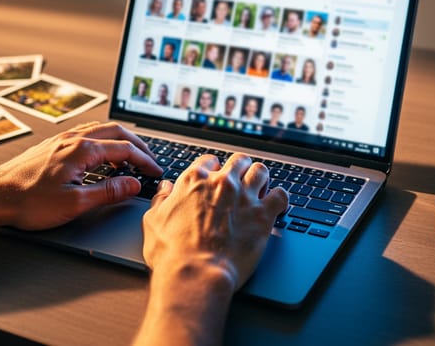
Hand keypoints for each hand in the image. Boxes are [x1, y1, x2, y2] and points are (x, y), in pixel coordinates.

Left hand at [0, 121, 161, 231]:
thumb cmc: (28, 202)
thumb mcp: (75, 203)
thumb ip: (108, 192)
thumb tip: (133, 183)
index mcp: (82, 149)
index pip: (125, 149)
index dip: (145, 160)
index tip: (156, 172)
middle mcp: (72, 138)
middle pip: (116, 131)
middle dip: (138, 145)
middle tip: (150, 159)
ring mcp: (61, 139)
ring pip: (100, 129)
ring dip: (121, 139)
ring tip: (131, 155)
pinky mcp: (52, 145)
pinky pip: (86, 133)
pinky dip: (103, 140)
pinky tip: (101, 153)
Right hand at [142, 153, 288, 290]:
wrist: (196, 273)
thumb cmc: (172, 253)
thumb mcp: (153, 222)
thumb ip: (161, 200)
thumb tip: (165, 188)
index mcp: (195, 181)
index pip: (209, 161)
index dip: (213, 170)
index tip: (214, 180)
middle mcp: (222, 183)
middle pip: (238, 160)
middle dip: (240, 169)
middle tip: (239, 182)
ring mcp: (244, 197)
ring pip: (261, 171)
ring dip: (260, 178)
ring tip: (259, 190)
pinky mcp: (263, 214)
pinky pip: (281, 195)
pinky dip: (280, 198)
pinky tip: (275, 205)